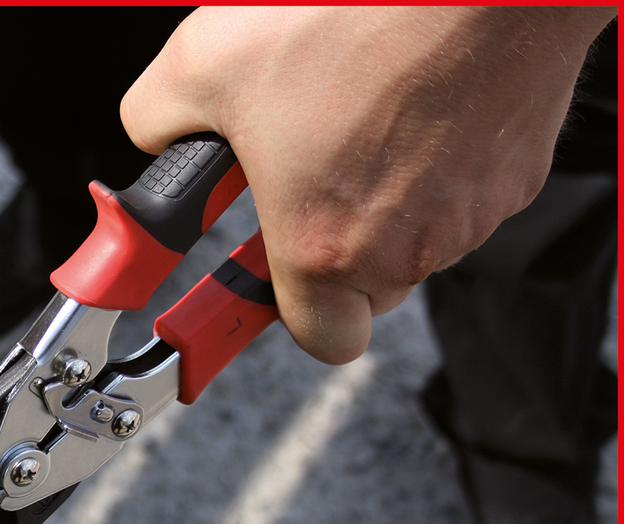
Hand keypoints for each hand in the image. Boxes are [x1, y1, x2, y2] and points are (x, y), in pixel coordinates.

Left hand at [121, 6, 614, 363]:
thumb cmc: (356, 12)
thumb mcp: (204, 63)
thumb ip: (157, 122)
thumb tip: (155, 135)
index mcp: (323, 247)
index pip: (319, 340)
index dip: (285, 311)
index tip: (255, 282)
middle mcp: (407, 247)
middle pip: (365, 291)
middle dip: (330, 248)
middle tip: (301, 181)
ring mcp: (473, 214)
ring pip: (417, 240)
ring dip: (381, 201)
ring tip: (353, 118)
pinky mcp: (520, 172)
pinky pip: (464, 192)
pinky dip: (435, 162)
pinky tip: (407, 98)